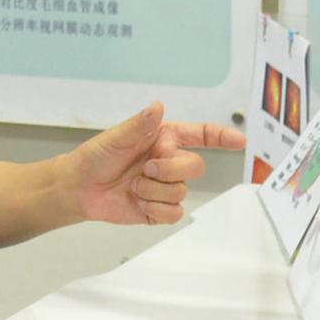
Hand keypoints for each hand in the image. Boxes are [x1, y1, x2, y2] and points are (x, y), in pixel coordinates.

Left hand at [61, 104, 242, 226]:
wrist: (79, 188)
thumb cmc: (96, 157)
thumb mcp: (115, 137)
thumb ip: (139, 124)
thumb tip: (158, 106)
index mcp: (163, 139)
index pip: (201, 135)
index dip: (222, 137)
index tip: (240, 141)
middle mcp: (168, 162)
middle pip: (195, 166)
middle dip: (171, 169)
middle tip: (146, 169)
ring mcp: (165, 187)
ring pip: (182, 192)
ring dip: (155, 190)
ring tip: (134, 186)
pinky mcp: (159, 210)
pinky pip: (173, 213)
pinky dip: (154, 209)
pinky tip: (138, 202)